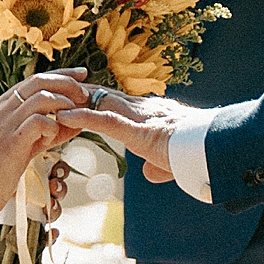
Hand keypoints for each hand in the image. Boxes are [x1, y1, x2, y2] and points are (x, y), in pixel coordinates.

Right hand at [0, 69, 87, 217]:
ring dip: (63, 106)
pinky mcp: (11, 141)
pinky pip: (39, 122)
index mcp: (3, 105)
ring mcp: (6, 123)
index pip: (35, 79)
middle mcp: (3, 109)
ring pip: (42, 98)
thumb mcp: (23, 144)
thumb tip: (75, 124)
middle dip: (67, 84)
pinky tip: (52, 139)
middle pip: (40, 81)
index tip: (81, 74)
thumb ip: (45, 132)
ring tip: (72, 119)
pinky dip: (53, 127)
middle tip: (84, 94)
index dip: (61, 74)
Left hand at [57, 87, 195, 183]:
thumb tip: (148, 173)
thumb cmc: (199, 154)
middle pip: (100, 95)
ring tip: (46, 101)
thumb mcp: (172, 161)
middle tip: (49, 90)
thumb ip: (157, 165)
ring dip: (71, 102)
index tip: (70, 95)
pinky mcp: (139, 131)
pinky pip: (105, 121)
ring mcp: (140, 118)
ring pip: (98, 103)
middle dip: (74, 93)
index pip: (113, 101)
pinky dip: (81, 118)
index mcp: (149, 115)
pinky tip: (62, 117)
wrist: (217, 150)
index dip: (91, 97)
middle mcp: (142, 109)